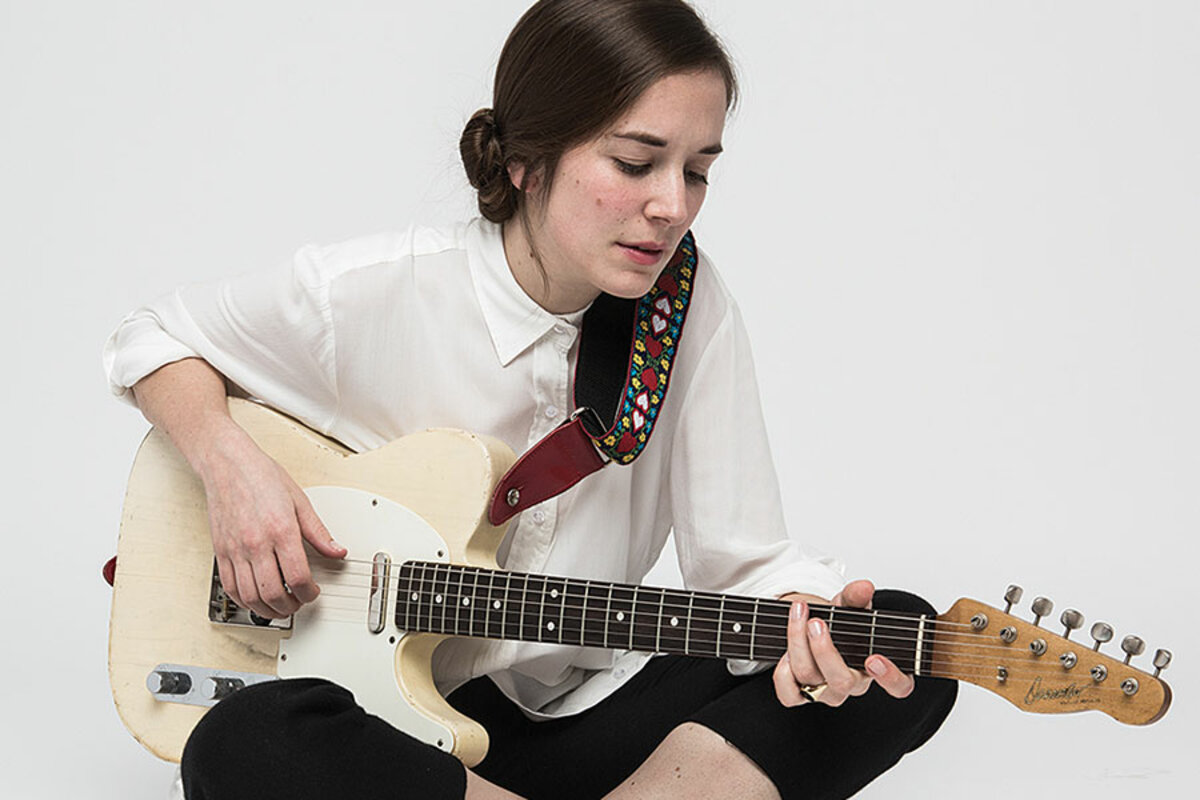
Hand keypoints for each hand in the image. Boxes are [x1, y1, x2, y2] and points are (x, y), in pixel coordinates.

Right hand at [199, 424, 345, 618]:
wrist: (227, 464)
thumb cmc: (261, 476)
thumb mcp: (299, 501)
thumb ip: (318, 531)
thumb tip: (337, 550)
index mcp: (280, 530)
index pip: (298, 577)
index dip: (310, 592)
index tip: (314, 592)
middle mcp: (255, 543)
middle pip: (273, 593)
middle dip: (291, 606)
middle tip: (299, 603)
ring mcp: (235, 549)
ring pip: (249, 596)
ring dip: (268, 610)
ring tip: (281, 607)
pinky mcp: (220, 551)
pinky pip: (229, 587)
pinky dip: (244, 601)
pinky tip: (256, 599)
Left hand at [772, 579, 914, 706]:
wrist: (811, 627)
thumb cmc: (838, 622)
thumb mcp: (849, 606)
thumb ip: (857, 596)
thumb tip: (864, 587)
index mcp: (877, 668)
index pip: (899, 686)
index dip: (890, 677)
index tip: (874, 658)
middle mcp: (853, 685)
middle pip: (842, 680)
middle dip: (825, 650)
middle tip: (816, 622)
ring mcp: (826, 693)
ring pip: (810, 679)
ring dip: (798, 643)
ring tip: (798, 614)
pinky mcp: (799, 696)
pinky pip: (789, 695)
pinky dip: (782, 673)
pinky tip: (784, 651)